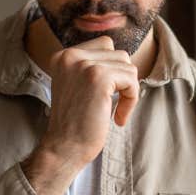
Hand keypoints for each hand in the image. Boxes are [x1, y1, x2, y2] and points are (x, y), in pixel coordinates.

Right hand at [24, 35, 139, 194]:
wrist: (63, 148)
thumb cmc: (75, 124)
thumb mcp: (78, 86)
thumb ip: (92, 67)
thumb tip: (124, 57)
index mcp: (64, 56)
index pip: (105, 45)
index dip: (113, 70)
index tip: (107, 95)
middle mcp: (71, 55)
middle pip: (119, 54)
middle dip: (122, 80)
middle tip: (114, 105)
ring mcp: (84, 65)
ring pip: (128, 65)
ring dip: (128, 90)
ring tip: (115, 111)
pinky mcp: (98, 78)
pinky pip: (131, 80)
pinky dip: (131, 100)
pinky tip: (118, 118)